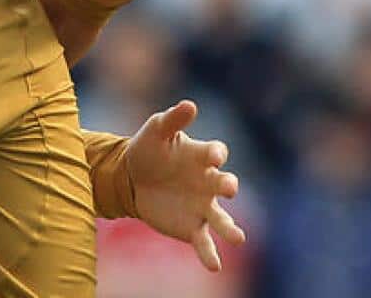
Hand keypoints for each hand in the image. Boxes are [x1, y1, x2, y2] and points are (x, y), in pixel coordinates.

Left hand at [126, 100, 246, 271]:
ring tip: (238, 238)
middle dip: (227, 186)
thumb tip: (190, 104)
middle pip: (224, 185)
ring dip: (231, 228)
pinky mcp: (192, 227)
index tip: (213, 156)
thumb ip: (173, 119)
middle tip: (227, 188)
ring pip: (222, 219)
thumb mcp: (157, 131)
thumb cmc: (150, 150)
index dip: (215, 154)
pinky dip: (210, 254)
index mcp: (202, 157)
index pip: (215, 153)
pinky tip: (215, 265)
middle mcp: (208, 182)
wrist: (132, 178)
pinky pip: (204, 242)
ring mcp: (203, 207)